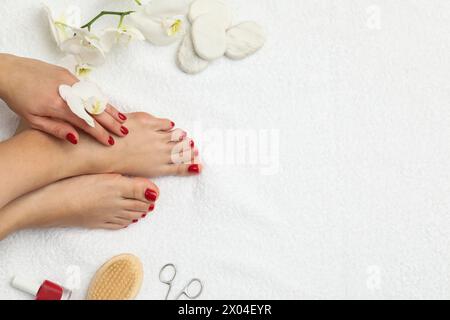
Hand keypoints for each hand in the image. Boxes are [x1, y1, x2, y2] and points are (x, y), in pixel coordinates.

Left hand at [0, 54, 127, 145]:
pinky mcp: (69, 74)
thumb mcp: (32, 119)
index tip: (110, 142)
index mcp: (57, 105)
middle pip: (95, 110)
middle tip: (124, 133)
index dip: (100, 134)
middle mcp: (67, 92)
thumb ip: (56, 129)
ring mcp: (70, 81)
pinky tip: (109, 106)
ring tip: (123, 120)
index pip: (85, 122)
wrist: (9, 72)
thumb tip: (76, 138)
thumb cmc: (18, 97)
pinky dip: (101, 98)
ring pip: (95, 98)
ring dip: (111, 110)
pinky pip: (89, 89)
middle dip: (112, 123)